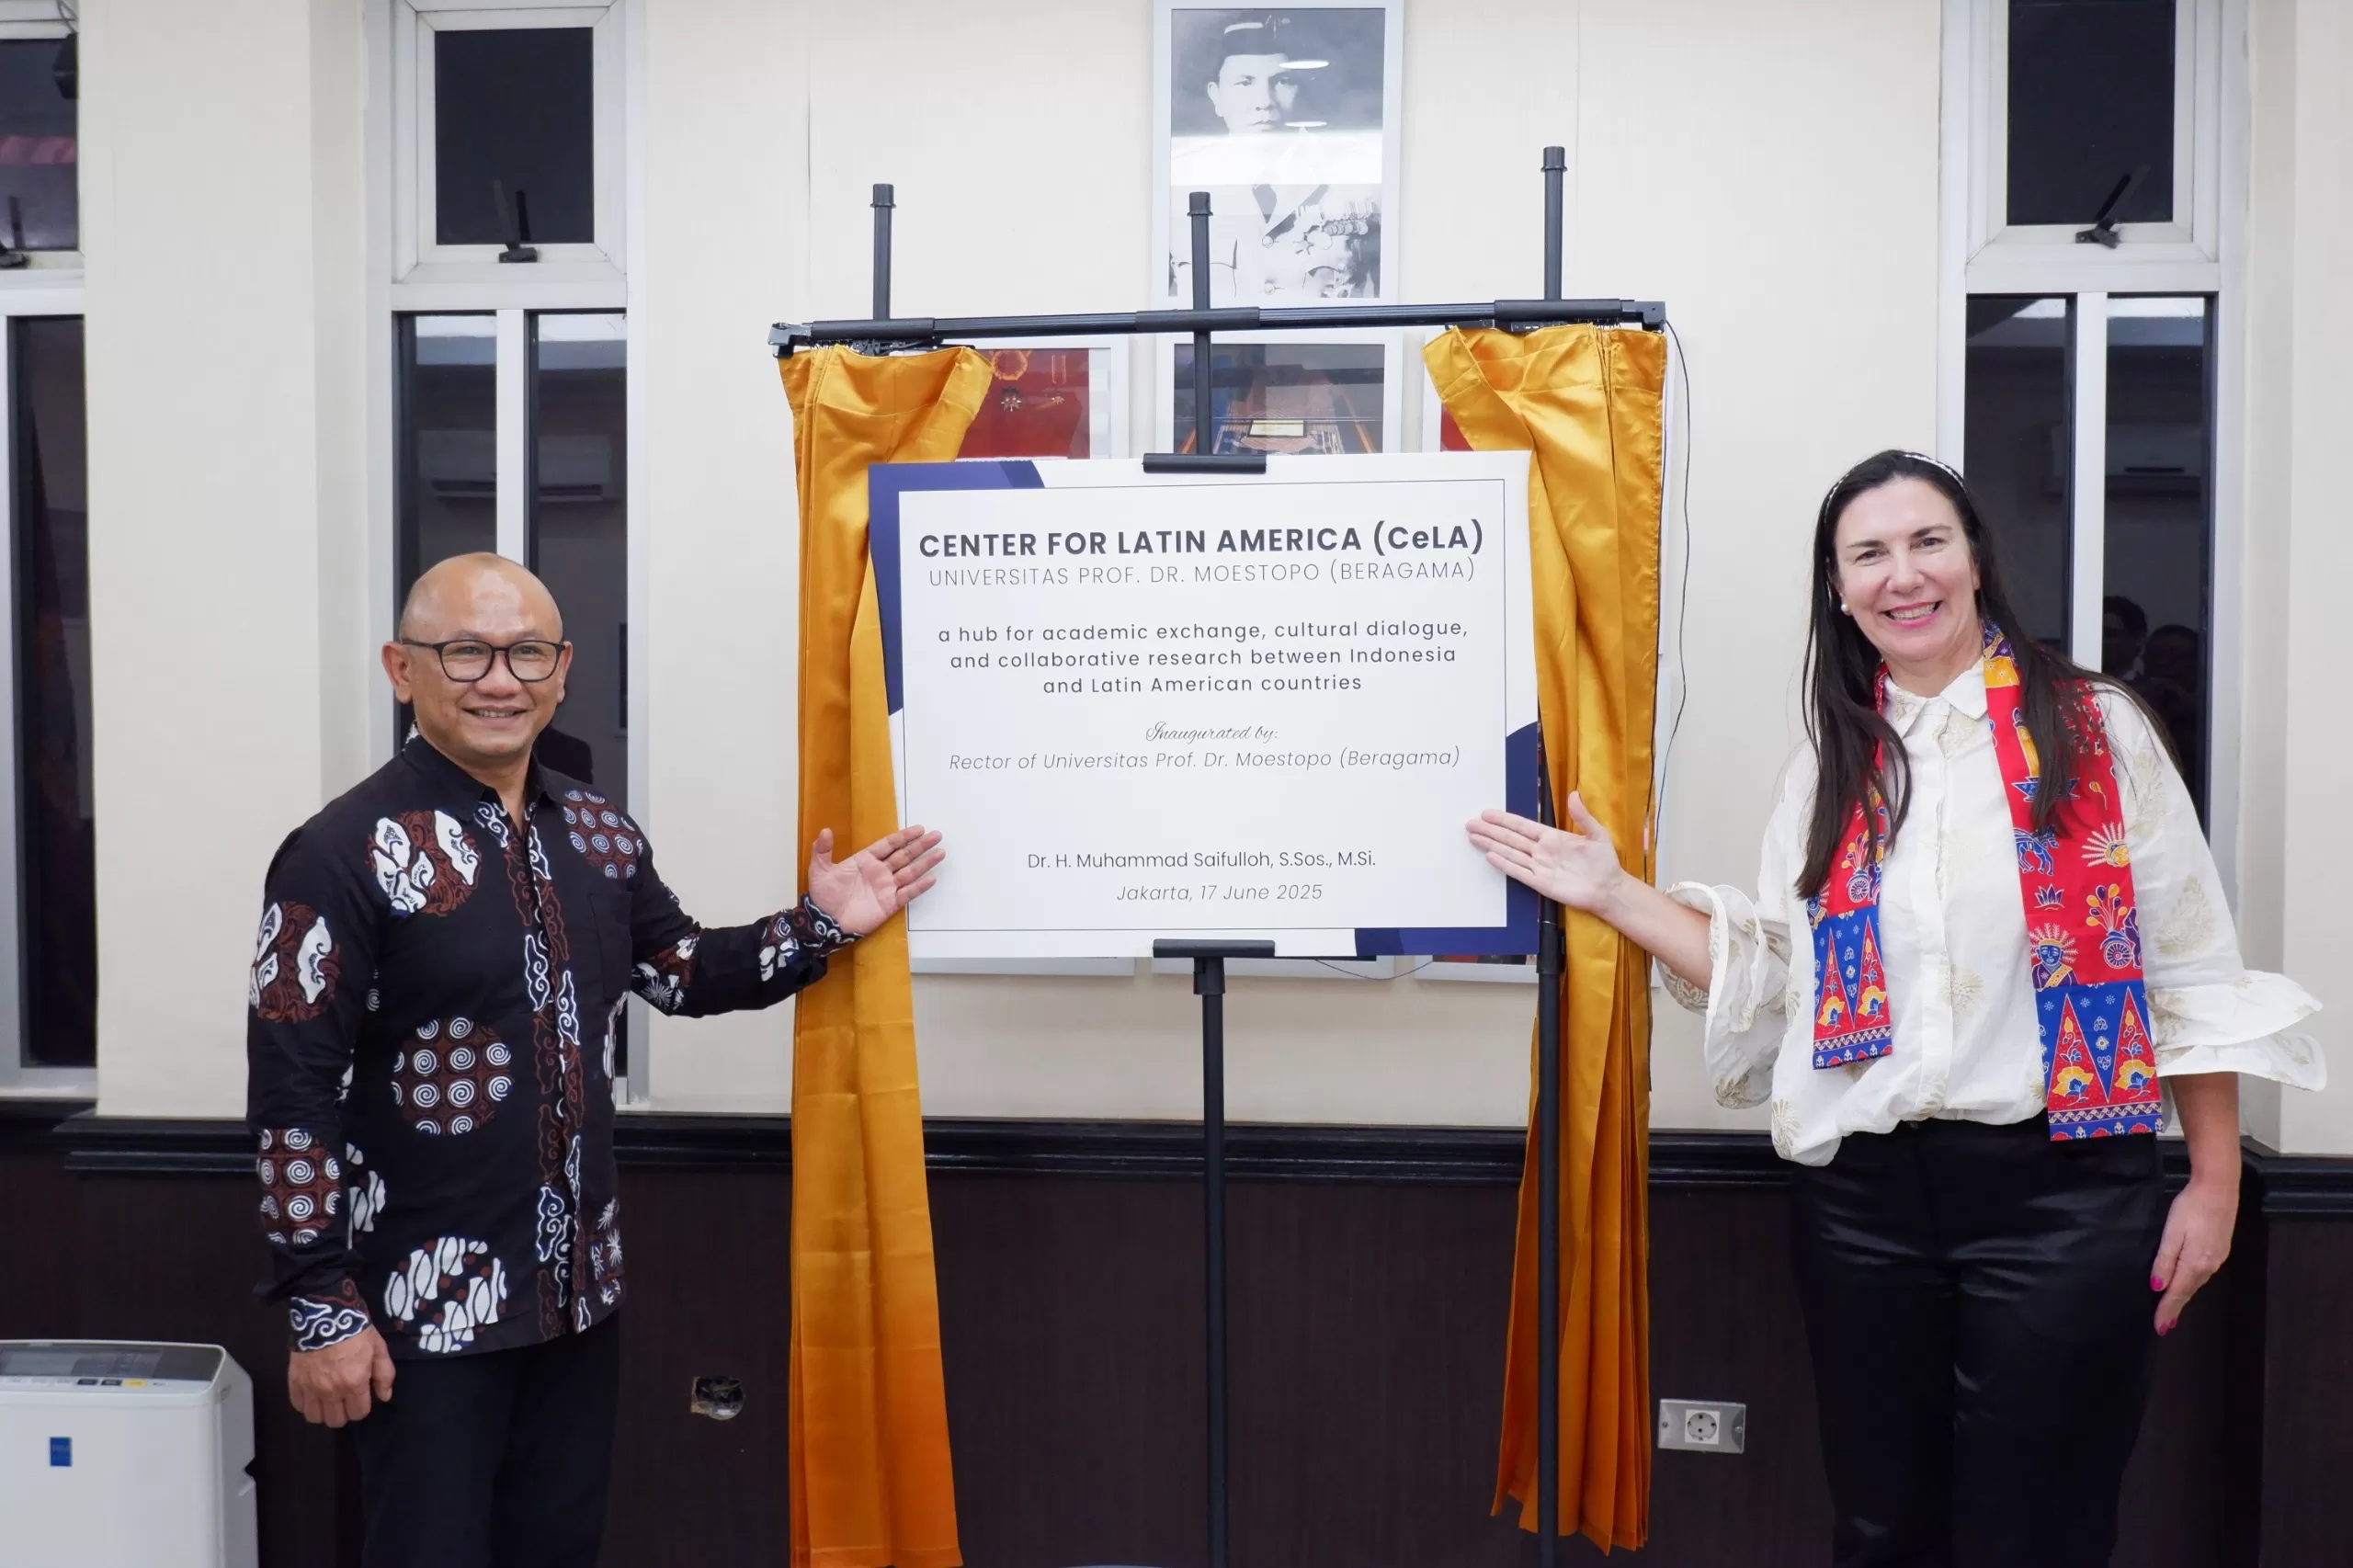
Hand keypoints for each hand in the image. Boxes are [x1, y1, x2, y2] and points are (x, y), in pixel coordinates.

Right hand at [288, 1326, 393, 1427]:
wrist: (325, 1314)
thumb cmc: (356, 1330)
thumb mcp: (378, 1348)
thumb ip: (384, 1374)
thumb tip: (384, 1397)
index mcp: (354, 1384)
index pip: (359, 1413)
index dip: (362, 1407)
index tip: (361, 1397)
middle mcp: (331, 1391)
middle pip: (336, 1421)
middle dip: (343, 1413)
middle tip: (344, 1399)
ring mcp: (310, 1388)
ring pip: (314, 1417)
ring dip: (323, 1412)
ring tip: (327, 1400)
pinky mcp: (294, 1381)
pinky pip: (297, 1405)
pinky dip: (305, 1403)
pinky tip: (311, 1394)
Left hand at [806, 825, 945, 935]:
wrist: (825, 922)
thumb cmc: (823, 895)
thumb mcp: (819, 870)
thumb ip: (822, 850)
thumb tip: (825, 830)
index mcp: (865, 860)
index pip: (888, 845)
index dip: (903, 837)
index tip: (919, 829)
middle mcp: (879, 871)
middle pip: (904, 855)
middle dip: (920, 846)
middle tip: (936, 836)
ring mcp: (886, 887)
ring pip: (910, 872)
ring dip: (925, 863)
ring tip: (940, 853)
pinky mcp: (889, 904)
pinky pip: (907, 893)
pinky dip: (919, 886)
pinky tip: (931, 878)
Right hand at [1465, 794, 1627, 914]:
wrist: (1608, 889)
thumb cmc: (1604, 862)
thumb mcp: (1597, 834)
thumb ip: (1582, 816)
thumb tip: (1574, 794)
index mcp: (1552, 837)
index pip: (1522, 826)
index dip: (1504, 820)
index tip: (1487, 813)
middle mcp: (1541, 851)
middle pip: (1510, 838)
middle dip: (1490, 831)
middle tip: (1470, 823)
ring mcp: (1539, 867)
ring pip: (1510, 853)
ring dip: (1491, 845)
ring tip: (1473, 837)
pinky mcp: (1540, 883)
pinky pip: (1518, 872)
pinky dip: (1504, 864)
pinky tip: (1490, 856)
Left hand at [2151, 1174, 2236, 1335]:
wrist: (2219, 1189)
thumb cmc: (2190, 1208)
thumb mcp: (2171, 1233)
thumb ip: (2164, 1261)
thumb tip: (2158, 1287)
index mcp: (2195, 1263)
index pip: (2177, 1293)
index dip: (2167, 1310)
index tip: (2159, 1327)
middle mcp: (2209, 1266)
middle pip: (2188, 1291)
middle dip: (2175, 1308)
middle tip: (2164, 1324)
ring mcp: (2217, 1258)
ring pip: (2196, 1283)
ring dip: (2184, 1297)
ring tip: (2172, 1309)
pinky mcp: (2220, 1249)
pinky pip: (2203, 1274)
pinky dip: (2192, 1284)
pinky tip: (2187, 1285)